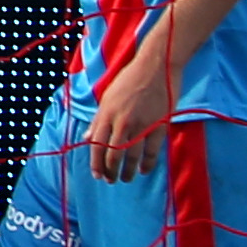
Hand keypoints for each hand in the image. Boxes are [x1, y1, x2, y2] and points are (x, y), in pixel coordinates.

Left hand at [85, 53, 177, 179]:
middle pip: (113, 155)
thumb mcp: (107, 96)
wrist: (156, 66)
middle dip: (110, 171)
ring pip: (131, 157)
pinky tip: (143, 170)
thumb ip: (98, 120)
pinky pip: (152, 151)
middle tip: (111, 180)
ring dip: (127, 172)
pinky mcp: (160, 126)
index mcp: (106, 113)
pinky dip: (147, 164)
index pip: (97, 145)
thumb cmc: (130, 79)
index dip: (96, 163)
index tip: (97, 175)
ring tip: (126, 179)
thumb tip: (86, 138)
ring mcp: (141, 124)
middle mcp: (122, 121)